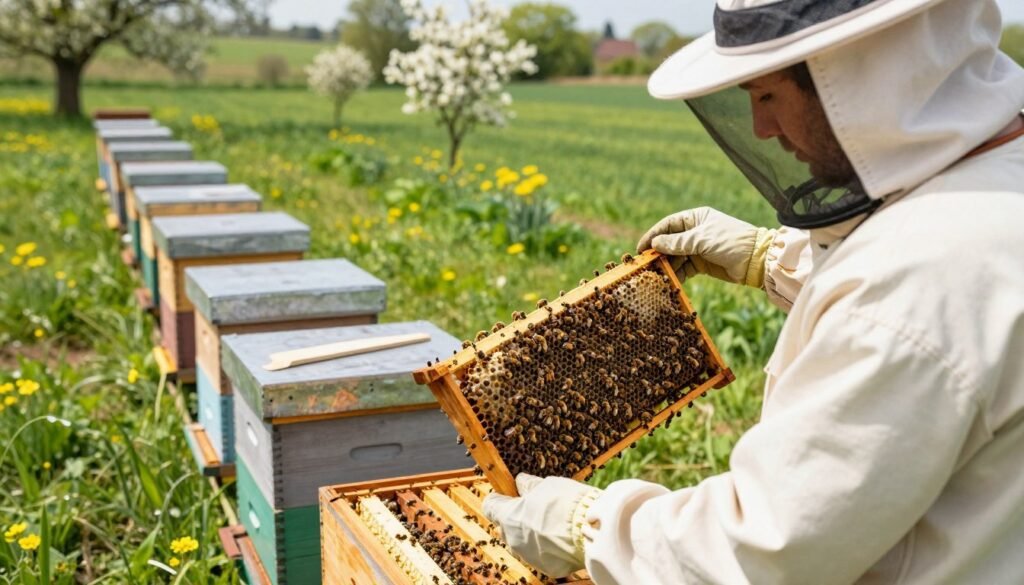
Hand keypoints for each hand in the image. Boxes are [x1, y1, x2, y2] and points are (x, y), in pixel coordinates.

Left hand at [483, 474, 601, 577]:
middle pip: (505, 526)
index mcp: (508, 516)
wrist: (592, 531)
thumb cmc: (566, 504)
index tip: (509, 494)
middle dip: (516, 517)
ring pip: (522, 542)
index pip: (490, 506)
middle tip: (534, 507)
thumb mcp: (546, 485)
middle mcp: (513, 539)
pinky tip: (561, 537)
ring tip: (552, 522)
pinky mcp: (545, 567)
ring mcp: (528, 556)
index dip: (499, 498)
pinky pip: (540, 555)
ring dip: (531, 533)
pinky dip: (547, 547)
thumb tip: (521, 482)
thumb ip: (528, 485)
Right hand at [637, 206, 775, 287]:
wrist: (757, 260)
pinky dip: (677, 274)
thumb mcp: (702, 240)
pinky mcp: (702, 264)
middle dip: (658, 253)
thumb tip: (655, 243)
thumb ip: (677, 243)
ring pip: (675, 257)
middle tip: (645, 265)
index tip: (640, 248)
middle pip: (669, 242)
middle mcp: (695, 231)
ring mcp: (698, 248)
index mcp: (695, 218)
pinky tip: (669, 281)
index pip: (668, 225)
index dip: (653, 235)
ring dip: (666, 265)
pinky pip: (684, 268)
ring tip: (655, 275)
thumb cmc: (730, 242)